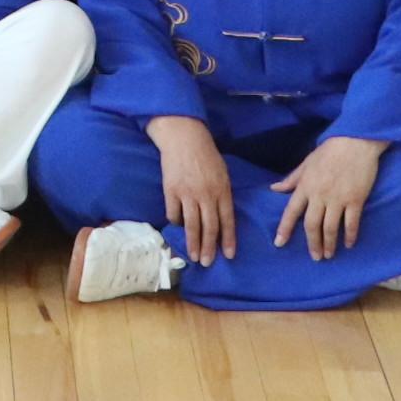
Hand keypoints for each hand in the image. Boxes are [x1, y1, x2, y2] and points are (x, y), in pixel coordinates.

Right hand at [147, 114, 234, 263]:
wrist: (183, 137)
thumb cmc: (205, 154)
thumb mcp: (222, 173)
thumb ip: (222, 195)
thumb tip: (221, 216)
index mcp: (222, 190)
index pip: (227, 220)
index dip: (228, 239)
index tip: (229, 255)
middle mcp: (206, 194)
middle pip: (209, 227)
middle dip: (209, 248)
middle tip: (207, 262)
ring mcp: (187, 193)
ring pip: (191, 225)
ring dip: (193, 243)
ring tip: (193, 256)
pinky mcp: (171, 190)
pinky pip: (174, 213)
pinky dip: (176, 223)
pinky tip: (178, 228)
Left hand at [271, 133, 383, 261]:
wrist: (355, 142)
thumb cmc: (330, 151)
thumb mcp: (306, 163)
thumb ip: (292, 179)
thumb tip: (274, 189)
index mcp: (305, 186)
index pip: (291, 212)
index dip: (284, 229)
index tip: (279, 243)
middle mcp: (319, 195)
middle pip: (312, 225)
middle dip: (312, 243)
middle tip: (315, 257)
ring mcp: (338, 199)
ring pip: (331, 228)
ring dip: (329, 244)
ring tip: (329, 255)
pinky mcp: (356, 200)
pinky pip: (351, 223)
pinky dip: (350, 236)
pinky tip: (348, 244)